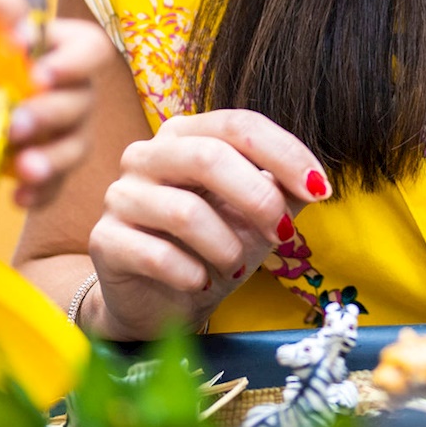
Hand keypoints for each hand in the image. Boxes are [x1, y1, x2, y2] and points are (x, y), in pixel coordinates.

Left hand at [0, 16, 106, 207]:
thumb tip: (8, 47)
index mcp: (68, 49)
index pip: (90, 51)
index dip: (72, 64)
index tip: (39, 75)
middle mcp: (78, 90)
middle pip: (80, 102)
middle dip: (48, 115)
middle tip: (15, 126)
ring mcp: (70, 131)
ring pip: (75, 147)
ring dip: (51, 159)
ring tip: (24, 168)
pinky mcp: (53, 166)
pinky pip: (55, 183)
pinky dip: (38, 192)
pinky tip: (18, 197)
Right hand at [83, 110, 330, 338]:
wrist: (160, 301)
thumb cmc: (210, 248)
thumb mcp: (256, 217)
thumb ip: (284, 193)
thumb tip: (316, 183)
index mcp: (185, 135)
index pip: (239, 125)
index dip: (285, 153)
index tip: (320, 188)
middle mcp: (147, 155)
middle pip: (209, 157)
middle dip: (259, 199)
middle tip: (282, 235)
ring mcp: (120, 195)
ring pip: (185, 211)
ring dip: (227, 247)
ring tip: (236, 267)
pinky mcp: (104, 240)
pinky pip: (158, 254)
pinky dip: (193, 274)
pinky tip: (200, 282)